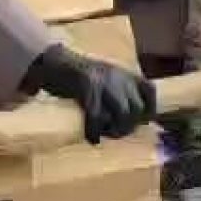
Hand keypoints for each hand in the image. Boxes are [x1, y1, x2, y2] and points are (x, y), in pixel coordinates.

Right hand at [21, 44, 155, 143]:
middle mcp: (117, 76)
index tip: (141, 122)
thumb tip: (128, 116)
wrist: (52, 61)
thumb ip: (117, 91)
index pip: (149, 89)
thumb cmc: (75, 73)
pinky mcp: (87, 88)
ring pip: (122, 113)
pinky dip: (94, 132)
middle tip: (115, 132)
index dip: (149, 109)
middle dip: (129, 125)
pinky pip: (96, 117)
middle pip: (136, 108)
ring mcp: (103, 82)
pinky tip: (91, 138)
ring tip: (105, 134)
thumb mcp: (103, 77)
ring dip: (116, 130)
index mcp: (123, 72)